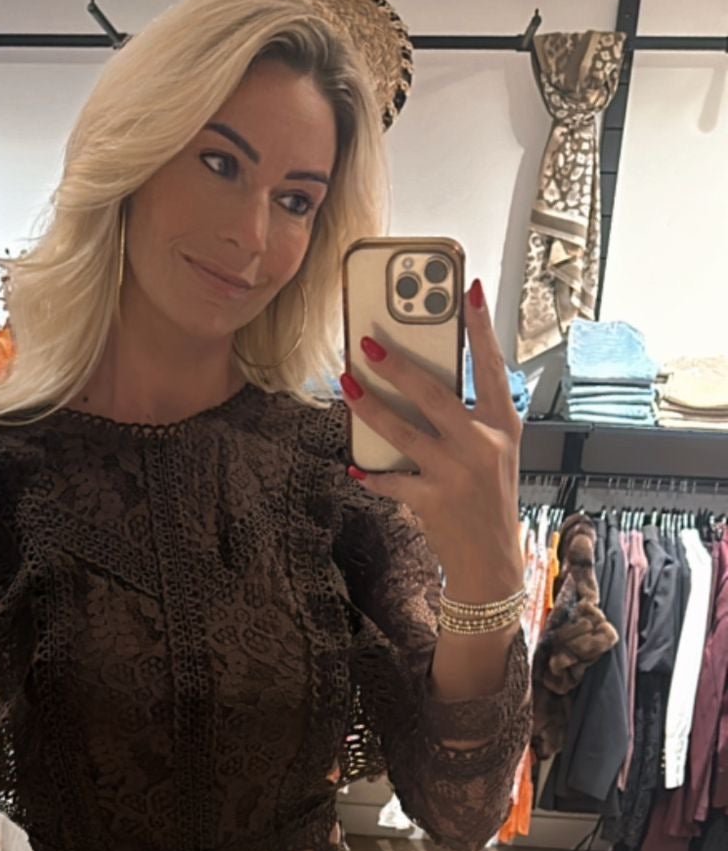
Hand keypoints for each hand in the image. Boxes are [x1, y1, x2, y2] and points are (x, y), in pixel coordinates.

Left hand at [342, 279, 522, 586]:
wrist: (491, 560)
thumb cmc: (489, 499)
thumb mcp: (495, 451)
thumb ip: (471, 416)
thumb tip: (425, 379)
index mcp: (502, 425)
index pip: (492, 366)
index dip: (481, 328)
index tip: (469, 290)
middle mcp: (482, 444)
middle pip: (434, 394)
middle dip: (398, 365)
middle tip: (369, 342)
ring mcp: (457, 473)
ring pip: (403, 431)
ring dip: (369, 407)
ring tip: (348, 386)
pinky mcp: (433, 500)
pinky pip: (392, 479)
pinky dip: (371, 473)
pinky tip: (355, 466)